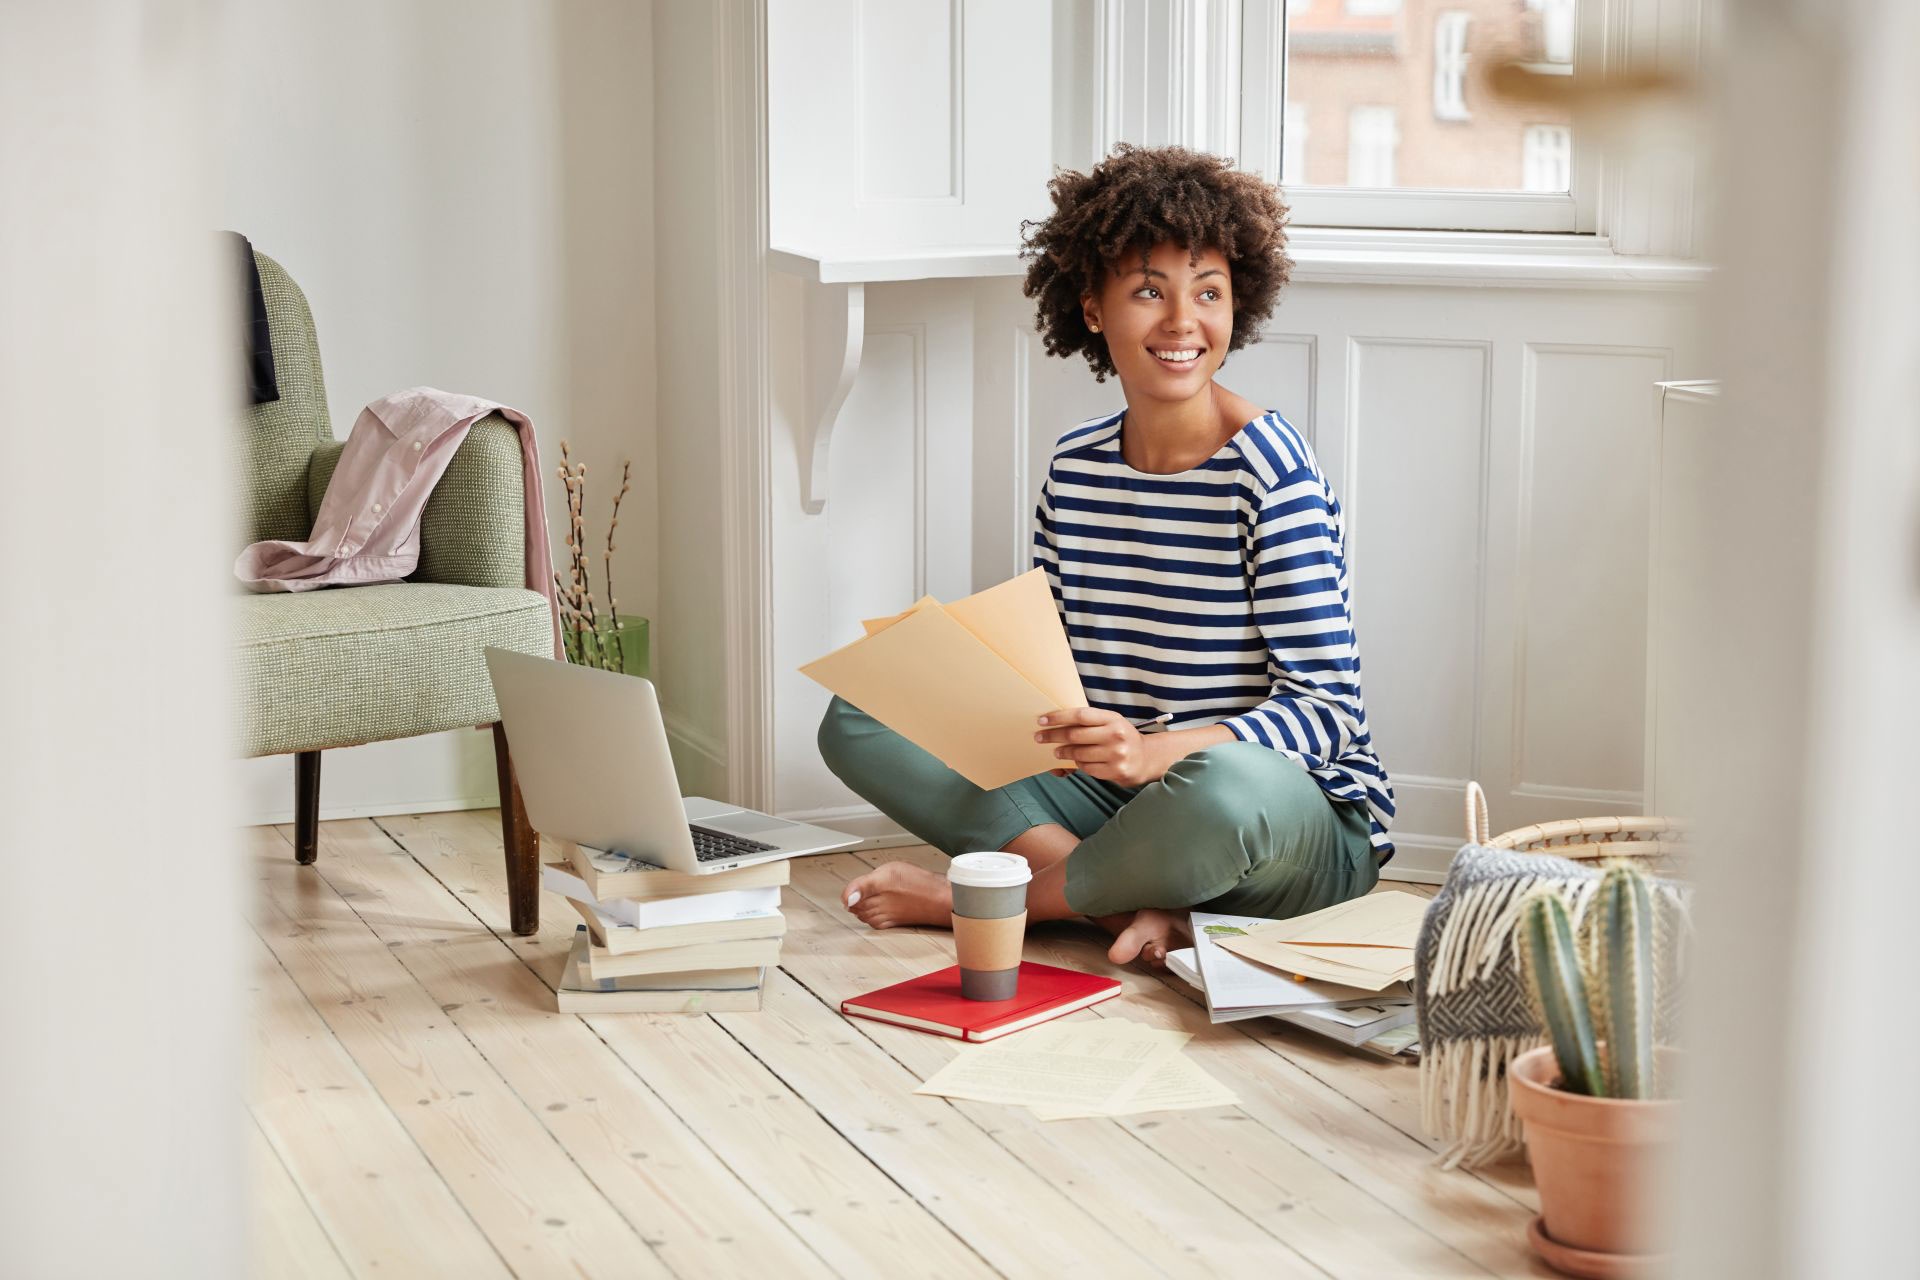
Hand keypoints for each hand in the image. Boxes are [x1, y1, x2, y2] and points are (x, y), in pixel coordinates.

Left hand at [1036, 707, 1156, 786]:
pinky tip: (1077, 761)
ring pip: (1078, 754)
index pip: (1080, 715)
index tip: (1042, 720)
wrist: (1146, 758)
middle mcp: (1115, 735)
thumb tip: (1057, 722)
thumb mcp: (1111, 722)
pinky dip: (1078, 765)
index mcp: (1113, 719)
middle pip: (1075, 735)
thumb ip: (1090, 721)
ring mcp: (1116, 754)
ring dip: (1063, 753)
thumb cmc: (1121, 737)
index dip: (1058, 717)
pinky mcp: (1116, 771)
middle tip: (1040, 737)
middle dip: (1053, 736)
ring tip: (1057, 752)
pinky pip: (1087, 768)